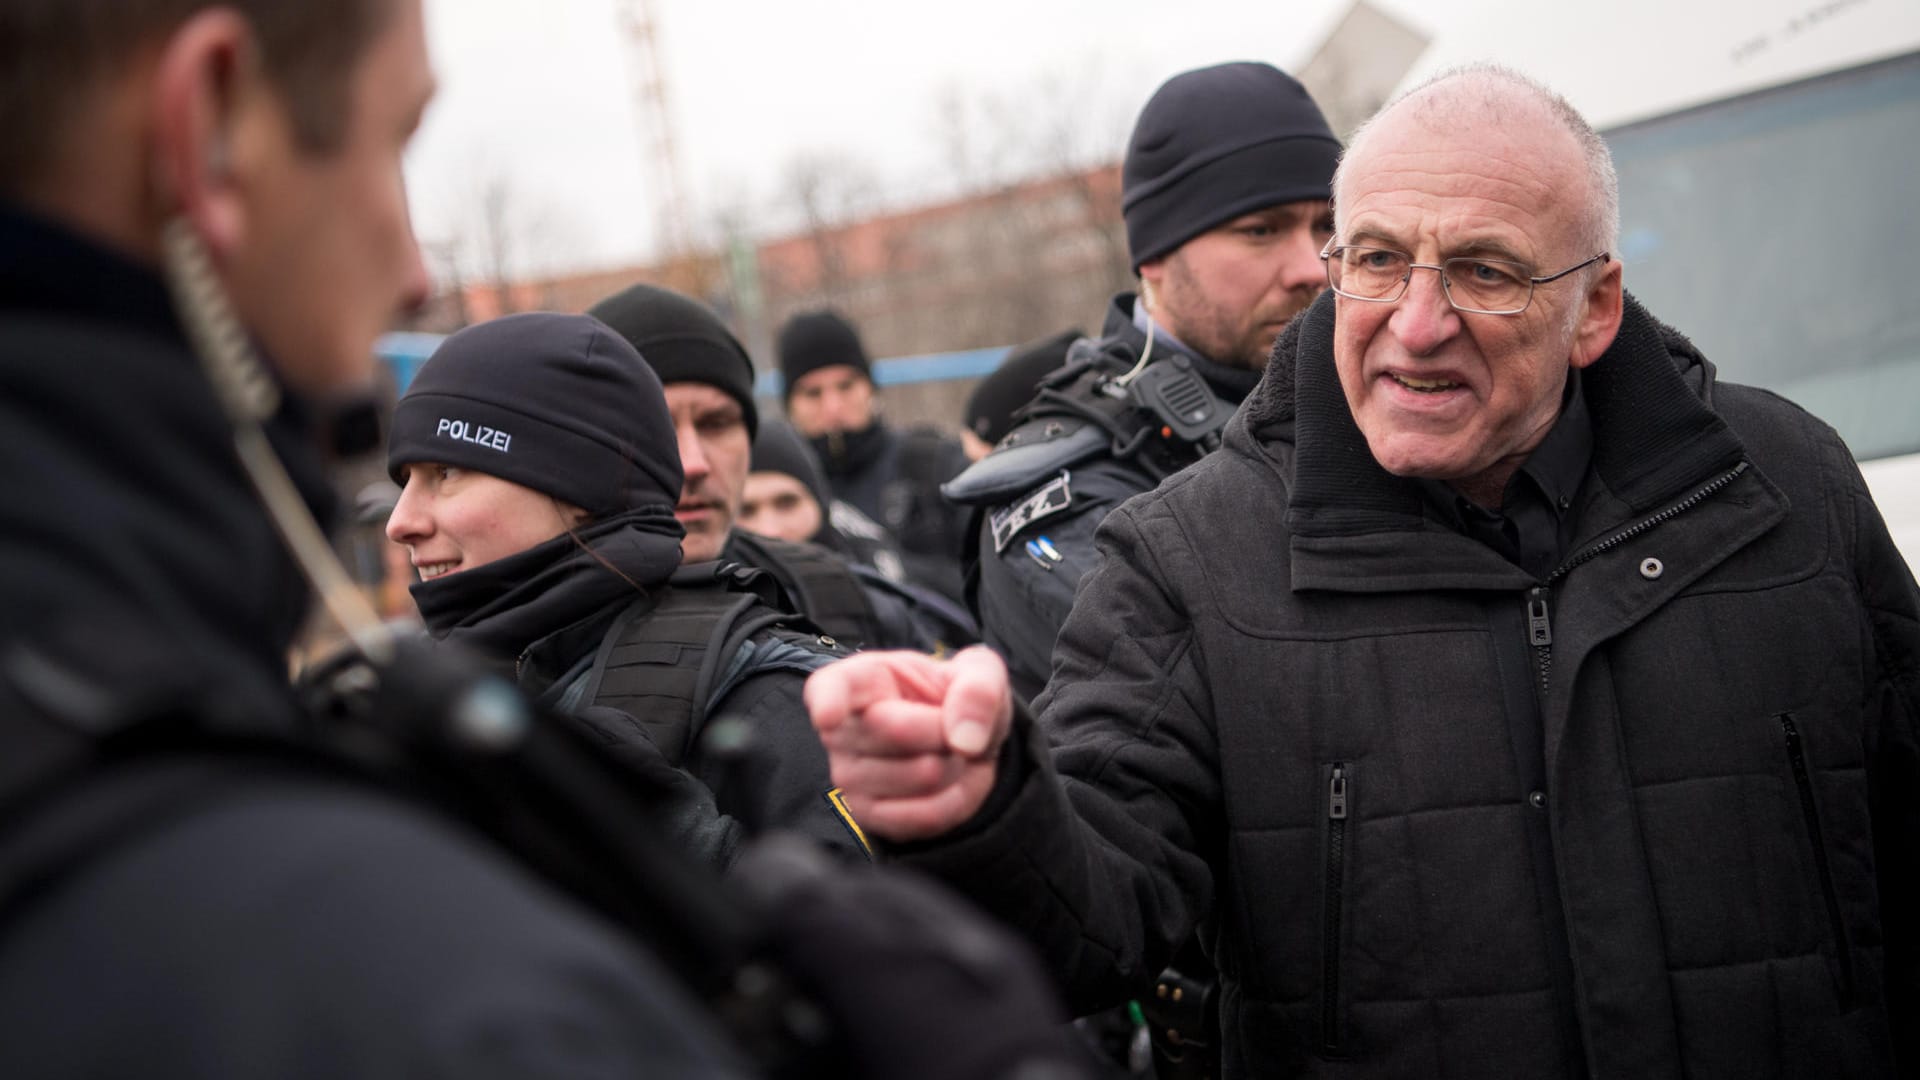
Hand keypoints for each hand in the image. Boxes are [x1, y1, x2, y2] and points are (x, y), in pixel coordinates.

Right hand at [805, 646, 1012, 841]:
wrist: (964, 745)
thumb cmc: (957, 700)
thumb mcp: (980, 674)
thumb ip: (978, 689)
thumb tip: (963, 738)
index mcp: (859, 680)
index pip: (827, 689)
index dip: (828, 703)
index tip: (830, 716)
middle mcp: (841, 729)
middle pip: (897, 731)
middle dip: (947, 730)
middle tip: (953, 726)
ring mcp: (848, 777)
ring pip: (922, 775)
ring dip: (957, 766)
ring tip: (951, 752)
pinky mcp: (868, 816)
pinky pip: (925, 816)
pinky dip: (957, 800)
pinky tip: (951, 782)